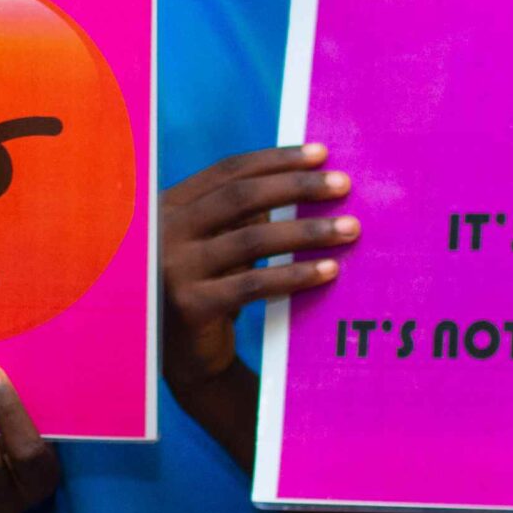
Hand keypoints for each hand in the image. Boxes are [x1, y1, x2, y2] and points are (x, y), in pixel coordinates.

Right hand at [161, 144, 356, 389]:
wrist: (184, 358)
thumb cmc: (210, 288)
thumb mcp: (216, 243)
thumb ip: (242, 212)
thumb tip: (307, 177)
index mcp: (169, 206)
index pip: (228, 171)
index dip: (277, 160)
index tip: (322, 154)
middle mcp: (163, 231)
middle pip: (241, 196)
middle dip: (297, 186)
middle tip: (344, 185)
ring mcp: (173, 269)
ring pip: (253, 239)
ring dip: (307, 231)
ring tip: (349, 229)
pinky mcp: (192, 306)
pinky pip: (255, 284)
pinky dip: (295, 275)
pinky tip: (329, 270)